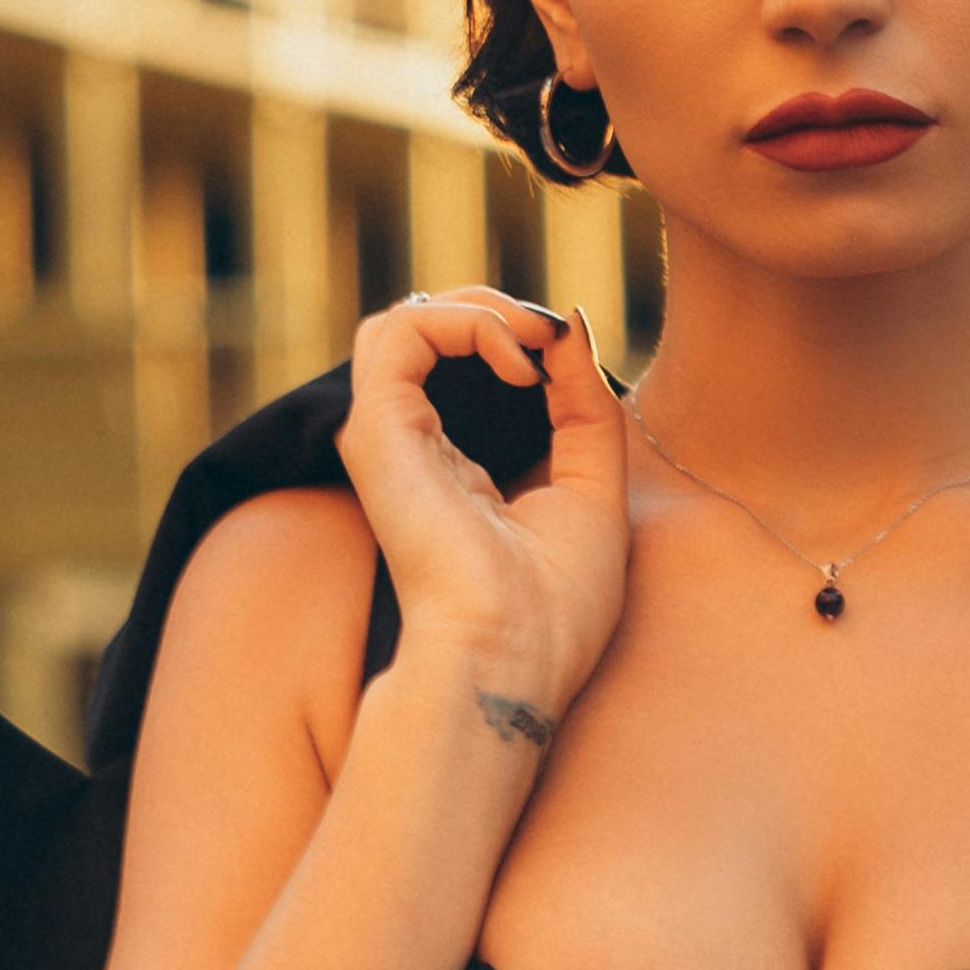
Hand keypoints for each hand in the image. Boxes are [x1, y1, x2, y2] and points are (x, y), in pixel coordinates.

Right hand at [337, 293, 631, 733]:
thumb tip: (569, 327)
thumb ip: (585, 403)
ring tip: (533, 341)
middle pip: (430, 334)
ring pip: (406, 321)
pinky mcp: (375, 430)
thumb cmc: (555, 608)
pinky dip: (467, 323)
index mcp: (455, 468)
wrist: (512, 659)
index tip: (574, 358)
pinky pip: (400, 331)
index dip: (522, 342)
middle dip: (499, 313)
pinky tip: (519, 362)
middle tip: (553, 339)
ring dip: (481, 310)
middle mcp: (412, 448)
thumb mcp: (594, 486)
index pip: (465, 369)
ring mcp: (387, 437)